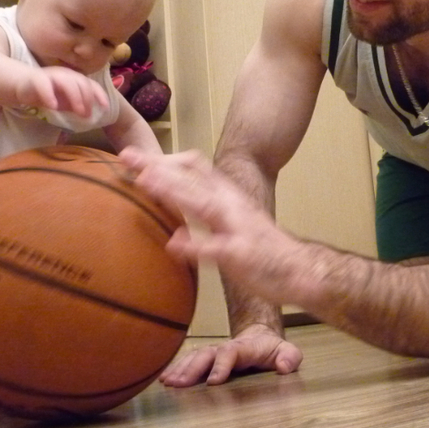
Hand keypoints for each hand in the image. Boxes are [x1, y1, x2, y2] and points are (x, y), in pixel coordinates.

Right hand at [16, 66, 108, 117]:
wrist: (23, 85)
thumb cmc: (49, 93)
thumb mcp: (66, 102)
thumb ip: (77, 106)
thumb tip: (90, 116)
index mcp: (75, 79)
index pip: (91, 85)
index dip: (100, 95)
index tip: (105, 108)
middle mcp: (66, 75)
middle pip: (82, 83)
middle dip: (87, 99)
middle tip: (86, 115)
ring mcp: (52, 75)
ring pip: (67, 82)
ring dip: (74, 97)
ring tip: (77, 112)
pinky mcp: (37, 78)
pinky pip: (44, 85)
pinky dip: (50, 95)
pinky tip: (53, 106)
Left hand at [119, 148, 303, 304]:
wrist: (301, 270)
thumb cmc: (265, 250)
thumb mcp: (234, 224)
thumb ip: (207, 218)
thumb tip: (175, 228)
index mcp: (229, 197)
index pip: (194, 169)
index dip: (165, 161)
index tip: (136, 158)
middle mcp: (232, 205)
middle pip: (191, 179)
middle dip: (159, 167)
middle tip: (127, 157)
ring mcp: (237, 228)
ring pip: (201, 204)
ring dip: (172, 191)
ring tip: (144, 182)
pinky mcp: (241, 254)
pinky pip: (216, 248)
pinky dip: (195, 246)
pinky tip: (174, 245)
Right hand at [159, 324, 302, 386]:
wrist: (259, 336)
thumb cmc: (272, 348)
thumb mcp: (287, 351)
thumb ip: (290, 357)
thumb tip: (284, 367)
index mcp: (244, 347)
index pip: (230, 353)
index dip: (221, 365)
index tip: (213, 381)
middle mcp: (225, 348)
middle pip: (206, 354)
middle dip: (192, 369)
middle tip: (179, 384)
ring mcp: (213, 351)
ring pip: (194, 357)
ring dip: (181, 369)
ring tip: (167, 381)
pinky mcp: (205, 357)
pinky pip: (188, 360)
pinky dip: (176, 367)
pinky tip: (164, 377)